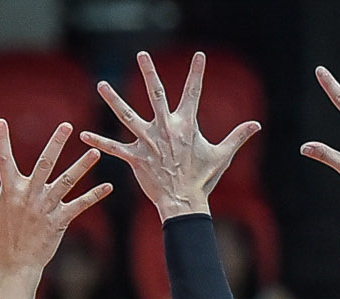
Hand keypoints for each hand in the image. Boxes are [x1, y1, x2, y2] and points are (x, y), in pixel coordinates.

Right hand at [0, 121, 110, 278]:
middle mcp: (29, 196)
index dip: (1, 141)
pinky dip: (94, 196)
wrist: (15, 265)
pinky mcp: (59, 221)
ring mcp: (45, 208)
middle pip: (44, 164)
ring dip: (82, 167)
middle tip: (67, 126)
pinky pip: (79, 206)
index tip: (0, 122)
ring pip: (66, 183)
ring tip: (96, 153)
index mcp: (10, 191)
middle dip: (55, 144)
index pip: (3, 161)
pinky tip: (108, 186)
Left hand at [84, 52, 260, 220]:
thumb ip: (237, 137)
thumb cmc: (203, 179)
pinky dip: (99, 141)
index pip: (193, 93)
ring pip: (127, 116)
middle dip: (150, 73)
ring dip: (113, 100)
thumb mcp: (222, 156)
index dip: (197, 74)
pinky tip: (83, 133)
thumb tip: (257, 125)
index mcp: (186, 126)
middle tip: (143, 54)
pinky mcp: (136, 158)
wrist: (185, 203)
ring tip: (101, 84)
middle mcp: (166, 129)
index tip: (199, 55)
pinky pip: (115, 148)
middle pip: (156, 94)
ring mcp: (149, 142)